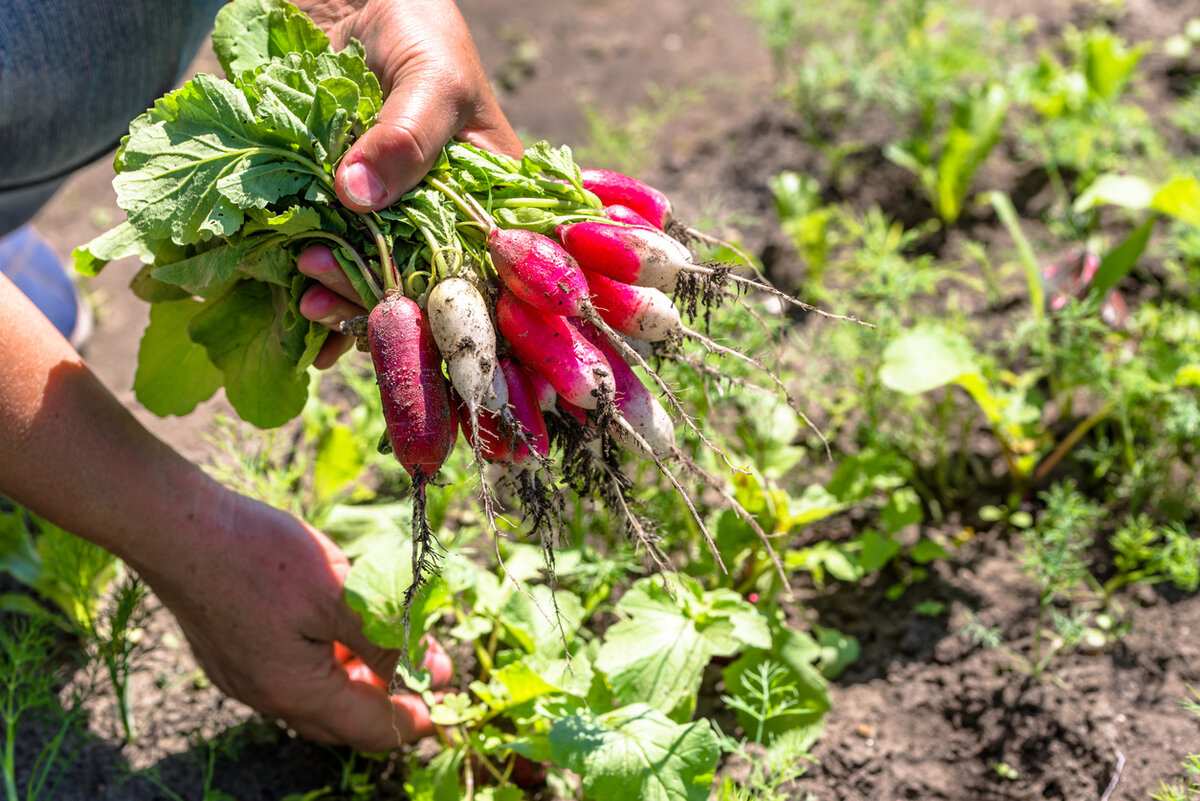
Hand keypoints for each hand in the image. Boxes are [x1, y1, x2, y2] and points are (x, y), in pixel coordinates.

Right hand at [132, 489, 452, 750]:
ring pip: (317, 692)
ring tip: (396, 638)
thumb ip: (379, 638)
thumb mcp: (339, 594)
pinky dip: (328, 657)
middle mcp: (267, 695)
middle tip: (430, 665)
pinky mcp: (230, 649)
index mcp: (296, 692)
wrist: (178, 526)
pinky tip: (344, 623)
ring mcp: (243, 674)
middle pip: (343, 717)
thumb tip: (407, 670)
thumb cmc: (260, 556)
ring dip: (359, 673)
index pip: (371, 727)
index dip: (414, 720)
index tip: (446, 706)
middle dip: (391, 695)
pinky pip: (291, 669)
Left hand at [295, 0, 522, 366]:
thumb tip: (360, 198)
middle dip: (376, 302)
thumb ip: (406, 136)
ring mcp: (385, 218)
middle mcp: (439, 217)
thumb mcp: (429, 75)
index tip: (404, 312)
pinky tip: (293, 310)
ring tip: (304, 294)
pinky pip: (327, 260)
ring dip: (337, 301)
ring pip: (370, 283)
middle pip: (418, 288)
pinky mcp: (335, 209)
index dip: (448, 306)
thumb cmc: (414, 23)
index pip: (479, 272)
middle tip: (325, 290)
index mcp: (485, 195)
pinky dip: (309, 289)